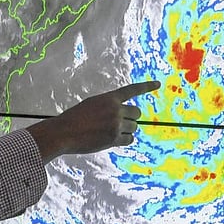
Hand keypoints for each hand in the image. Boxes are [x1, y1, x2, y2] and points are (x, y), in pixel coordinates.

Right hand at [25, 80, 159, 162]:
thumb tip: (124, 118)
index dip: (146, 86)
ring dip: (126, 130)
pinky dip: (124, 140)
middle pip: (136, 113)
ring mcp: (116, 124)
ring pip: (134, 127)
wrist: (64, 132)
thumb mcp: (91, 105)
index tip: (158, 83)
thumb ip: (108, 107)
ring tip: (110, 131)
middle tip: (118, 122)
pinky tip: (112, 139)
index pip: (132, 90)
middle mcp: (115, 109)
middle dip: (130, 118)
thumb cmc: (74, 119)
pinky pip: (129, 139)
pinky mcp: (115, 138)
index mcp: (109, 98)